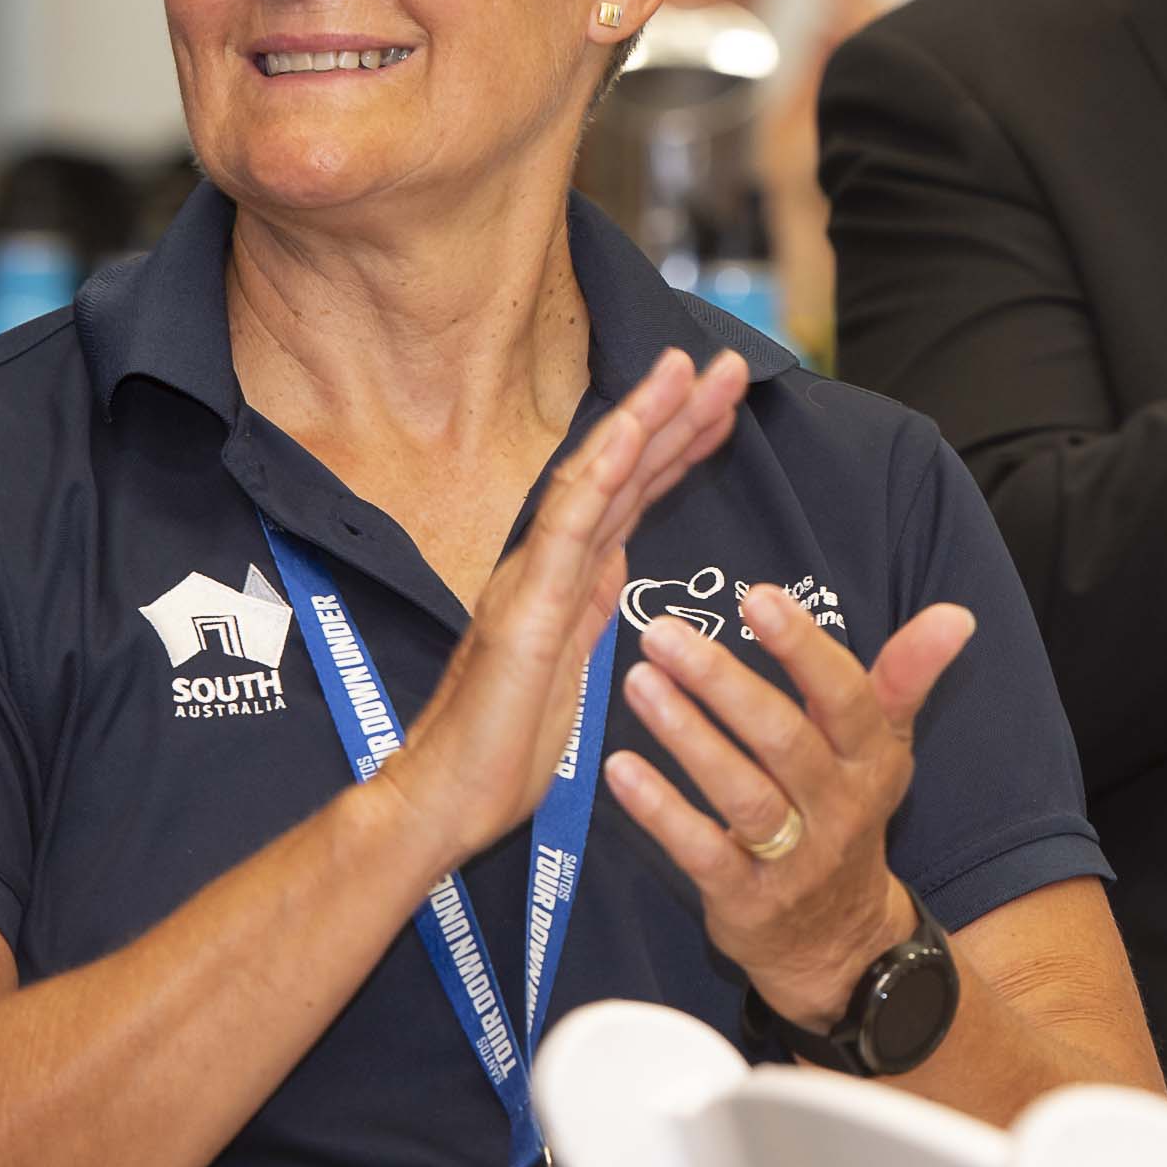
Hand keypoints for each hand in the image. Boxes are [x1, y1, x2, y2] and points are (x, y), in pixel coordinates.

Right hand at [376, 348, 750, 866]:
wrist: (440, 805)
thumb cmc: (500, 751)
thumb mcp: (566, 666)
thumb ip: (586, 606)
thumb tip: (615, 558)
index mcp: (568, 578)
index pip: (632, 496)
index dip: (676, 444)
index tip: (720, 401)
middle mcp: (549, 563)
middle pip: (622, 473)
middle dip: (677, 414)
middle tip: (726, 362)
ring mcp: (533, 579)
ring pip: (596, 480)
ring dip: (645, 419)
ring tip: (688, 368)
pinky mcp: (524, 609)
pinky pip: (566, 526)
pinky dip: (599, 471)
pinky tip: (632, 428)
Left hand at [605, 579, 974, 1026]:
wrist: (840, 942)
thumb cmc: (847, 815)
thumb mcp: (884, 749)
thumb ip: (905, 676)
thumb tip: (957, 614)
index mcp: (872, 761)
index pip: (844, 695)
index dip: (802, 647)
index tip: (756, 597)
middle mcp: (839, 808)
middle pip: (784, 739)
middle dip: (723, 682)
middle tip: (667, 634)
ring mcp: (794, 860)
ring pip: (742, 793)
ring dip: (687, 736)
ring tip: (639, 683)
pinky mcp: (746, 900)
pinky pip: (701, 851)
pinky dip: (660, 810)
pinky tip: (621, 768)